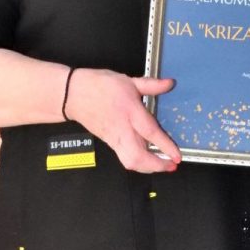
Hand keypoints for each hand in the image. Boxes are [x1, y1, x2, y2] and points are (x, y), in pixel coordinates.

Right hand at [64, 69, 181, 173]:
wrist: (73, 94)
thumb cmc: (99, 86)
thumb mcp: (128, 81)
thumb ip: (151, 85)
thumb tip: (169, 84)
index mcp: (130, 111)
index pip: (150, 133)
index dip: (165, 146)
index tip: (177, 155)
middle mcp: (122, 129)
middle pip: (138, 158)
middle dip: (156, 166)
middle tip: (171, 165)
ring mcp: (114, 139)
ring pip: (130, 162)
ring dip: (148, 168)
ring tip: (162, 165)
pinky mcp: (109, 143)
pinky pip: (125, 158)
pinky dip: (139, 163)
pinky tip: (149, 160)